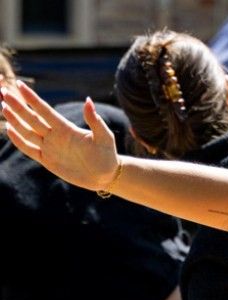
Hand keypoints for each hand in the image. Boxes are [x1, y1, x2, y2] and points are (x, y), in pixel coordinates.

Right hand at [0, 80, 119, 192]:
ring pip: (27, 131)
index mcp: (66, 128)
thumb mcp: (104, 137)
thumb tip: (88, 100)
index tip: (20, 85)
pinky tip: (10, 129)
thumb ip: (95, 120)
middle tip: (3, 92)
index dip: (32, 99)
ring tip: (4, 107)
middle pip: (32, 118)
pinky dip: (19, 140)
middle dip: (17, 106)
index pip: (45, 110)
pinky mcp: (47, 161)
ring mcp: (50, 147)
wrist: (106, 176)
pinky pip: (29, 149)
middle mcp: (55, 135)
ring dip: (15, 120)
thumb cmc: (107, 154)